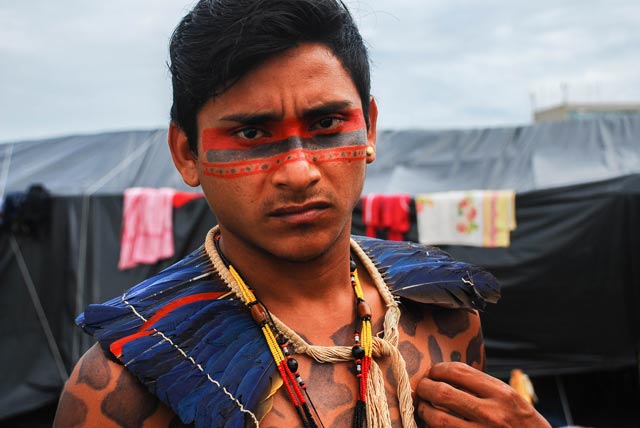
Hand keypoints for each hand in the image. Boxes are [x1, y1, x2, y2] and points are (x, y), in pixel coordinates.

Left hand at [415, 362, 550, 427]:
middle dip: (425, 388)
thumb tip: (447, 375)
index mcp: (502, 394)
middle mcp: (492, 413)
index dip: (439, 369)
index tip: (433, 372)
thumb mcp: (511, 399)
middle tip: (421, 387)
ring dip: (424, 411)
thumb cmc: (523, 424)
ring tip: (423, 407)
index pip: (458, 372)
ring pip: (438, 419)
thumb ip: (483, 387)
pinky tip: (432, 424)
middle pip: (443, 393)